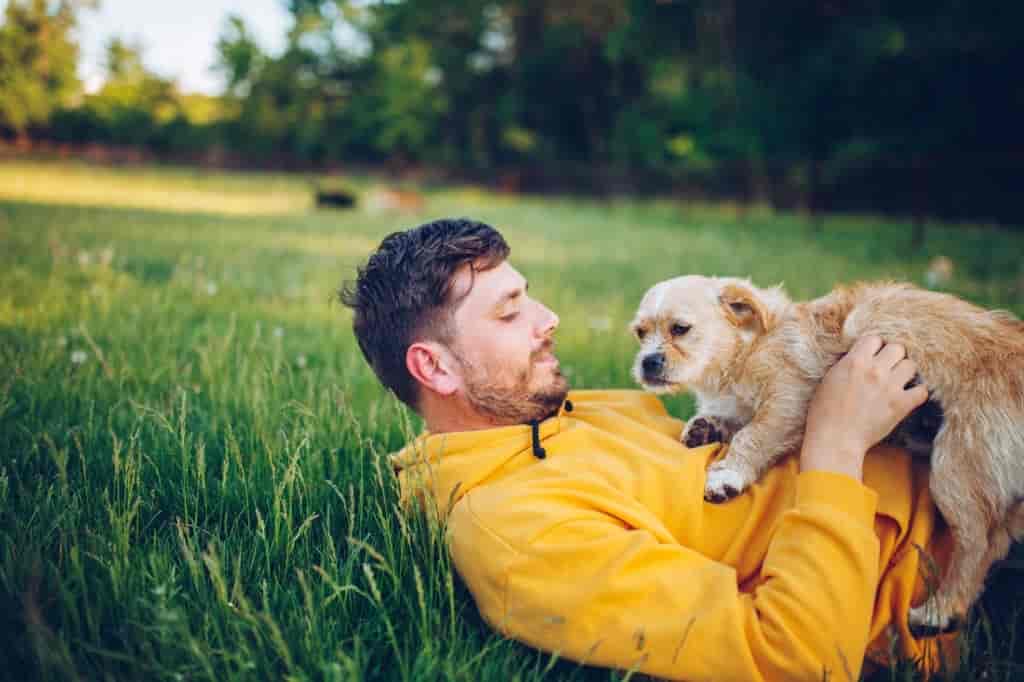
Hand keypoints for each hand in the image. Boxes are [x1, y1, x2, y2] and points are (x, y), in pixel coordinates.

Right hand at [800, 335, 929, 480]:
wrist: (835, 439)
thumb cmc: (824, 412)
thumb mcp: (830, 379)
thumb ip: (847, 364)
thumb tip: (861, 356)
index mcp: (854, 361)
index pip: (874, 339)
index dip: (873, 347)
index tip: (872, 357)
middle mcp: (874, 370)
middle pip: (897, 348)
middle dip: (892, 357)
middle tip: (887, 368)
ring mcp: (890, 387)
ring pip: (911, 365)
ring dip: (904, 373)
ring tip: (897, 382)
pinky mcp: (901, 405)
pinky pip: (922, 391)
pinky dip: (917, 393)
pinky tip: (908, 396)